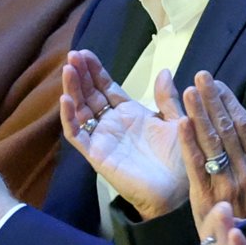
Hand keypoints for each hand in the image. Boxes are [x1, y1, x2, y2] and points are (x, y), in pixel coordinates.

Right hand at [60, 51, 187, 218]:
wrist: (178, 191)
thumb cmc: (180, 160)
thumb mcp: (177, 122)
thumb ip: (167, 99)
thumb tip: (164, 71)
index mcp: (130, 113)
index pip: (105, 87)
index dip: (95, 70)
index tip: (85, 53)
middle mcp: (112, 123)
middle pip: (90, 94)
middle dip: (80, 74)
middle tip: (73, 54)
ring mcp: (102, 138)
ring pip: (79, 110)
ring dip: (72, 89)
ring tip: (68, 69)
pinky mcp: (96, 154)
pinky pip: (77, 134)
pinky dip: (69, 118)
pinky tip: (66, 99)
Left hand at [178, 72, 245, 241]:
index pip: (244, 130)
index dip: (230, 105)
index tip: (219, 83)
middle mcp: (244, 175)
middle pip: (226, 131)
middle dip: (213, 101)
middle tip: (201, 75)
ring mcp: (224, 187)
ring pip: (211, 144)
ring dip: (199, 114)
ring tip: (188, 89)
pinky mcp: (205, 202)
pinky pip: (196, 168)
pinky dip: (188, 144)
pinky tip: (180, 122)